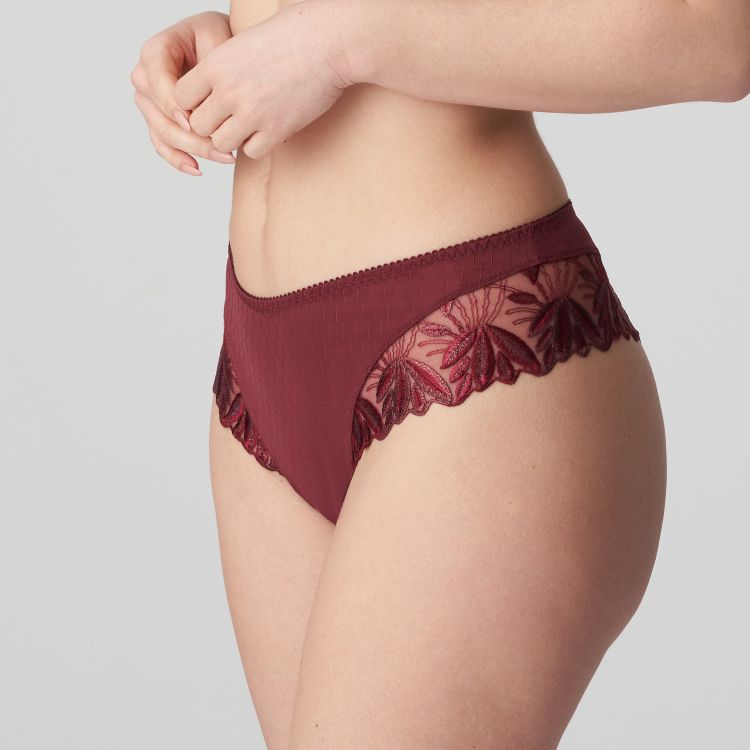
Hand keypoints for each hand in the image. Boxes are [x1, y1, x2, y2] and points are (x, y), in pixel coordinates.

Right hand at [130, 11, 237, 175]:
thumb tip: (197, 113)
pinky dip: (179, 160)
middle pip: (160, 115)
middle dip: (192, 136)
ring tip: (224, 158)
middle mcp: (145, 78)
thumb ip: (207, 70)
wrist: (220, 47)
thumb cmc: (219, 39)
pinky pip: (163, 146)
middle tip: (224, 149)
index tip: (193, 121)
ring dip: (193, 151)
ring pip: (163, 134)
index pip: (157, 82)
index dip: (173, 104)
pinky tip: (197, 169)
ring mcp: (149, 103)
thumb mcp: (217, 41)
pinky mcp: (158, 121)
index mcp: (154, 53)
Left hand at [173, 0, 354, 159]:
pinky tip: (267, 129)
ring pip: (221, 143)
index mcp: (216, 65)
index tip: (209, 100)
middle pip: (199, 125)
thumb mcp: (244, 43)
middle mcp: (229, 91)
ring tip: (247, 125)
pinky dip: (256, 145)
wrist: (327, 43)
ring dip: (232, 138)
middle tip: (228, 118)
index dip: (193, 102)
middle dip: (212, 124)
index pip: (180, 97)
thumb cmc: (291, 35)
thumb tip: (211, 92)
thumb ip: (223, 68)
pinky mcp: (276, 130)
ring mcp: (252, 114)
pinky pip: (251, 152)